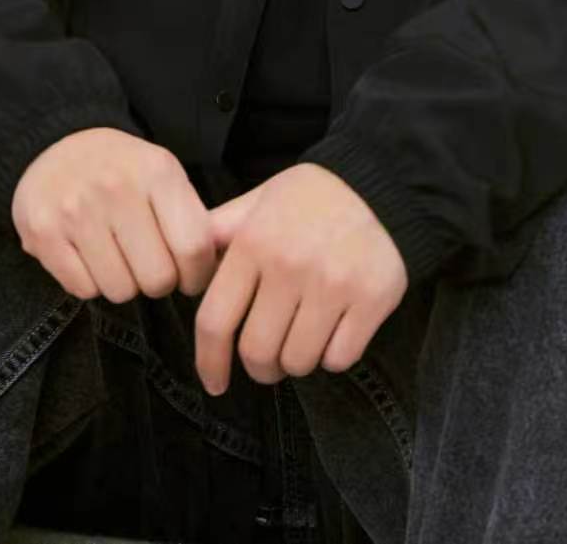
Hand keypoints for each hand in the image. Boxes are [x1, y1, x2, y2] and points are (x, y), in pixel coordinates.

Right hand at [11, 127, 216, 303]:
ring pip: (119, 290)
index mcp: (158, 172)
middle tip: (151, 269)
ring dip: (124, 285)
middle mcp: (117, 189)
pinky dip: (91, 284)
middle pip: (157, 278)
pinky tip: (90, 258)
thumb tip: (218, 266)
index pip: (193, 246)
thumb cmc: (123, 170)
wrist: (58, 145)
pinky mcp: (44, 234)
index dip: (198, 275)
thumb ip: (191, 217)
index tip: (191, 278)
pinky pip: (83, 290)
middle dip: (159, 284)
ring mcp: (77, 212)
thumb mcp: (164, 174)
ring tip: (119, 259)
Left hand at [195, 164, 407, 394]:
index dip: (209, 362)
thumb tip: (183, 272)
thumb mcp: (260, 200)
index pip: (215, 321)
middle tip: (269, 359)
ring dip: (298, 362)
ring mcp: (333, 283)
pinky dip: (334, 355)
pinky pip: (340, 358)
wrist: (384, 183)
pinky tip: (336, 330)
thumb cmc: (313, 198)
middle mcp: (290, 265)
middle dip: (260, 367)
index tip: (215, 383)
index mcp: (254, 242)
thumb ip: (220, 233)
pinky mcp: (371, 297)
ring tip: (305, 339)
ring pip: (298, 361)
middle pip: (257, 352)